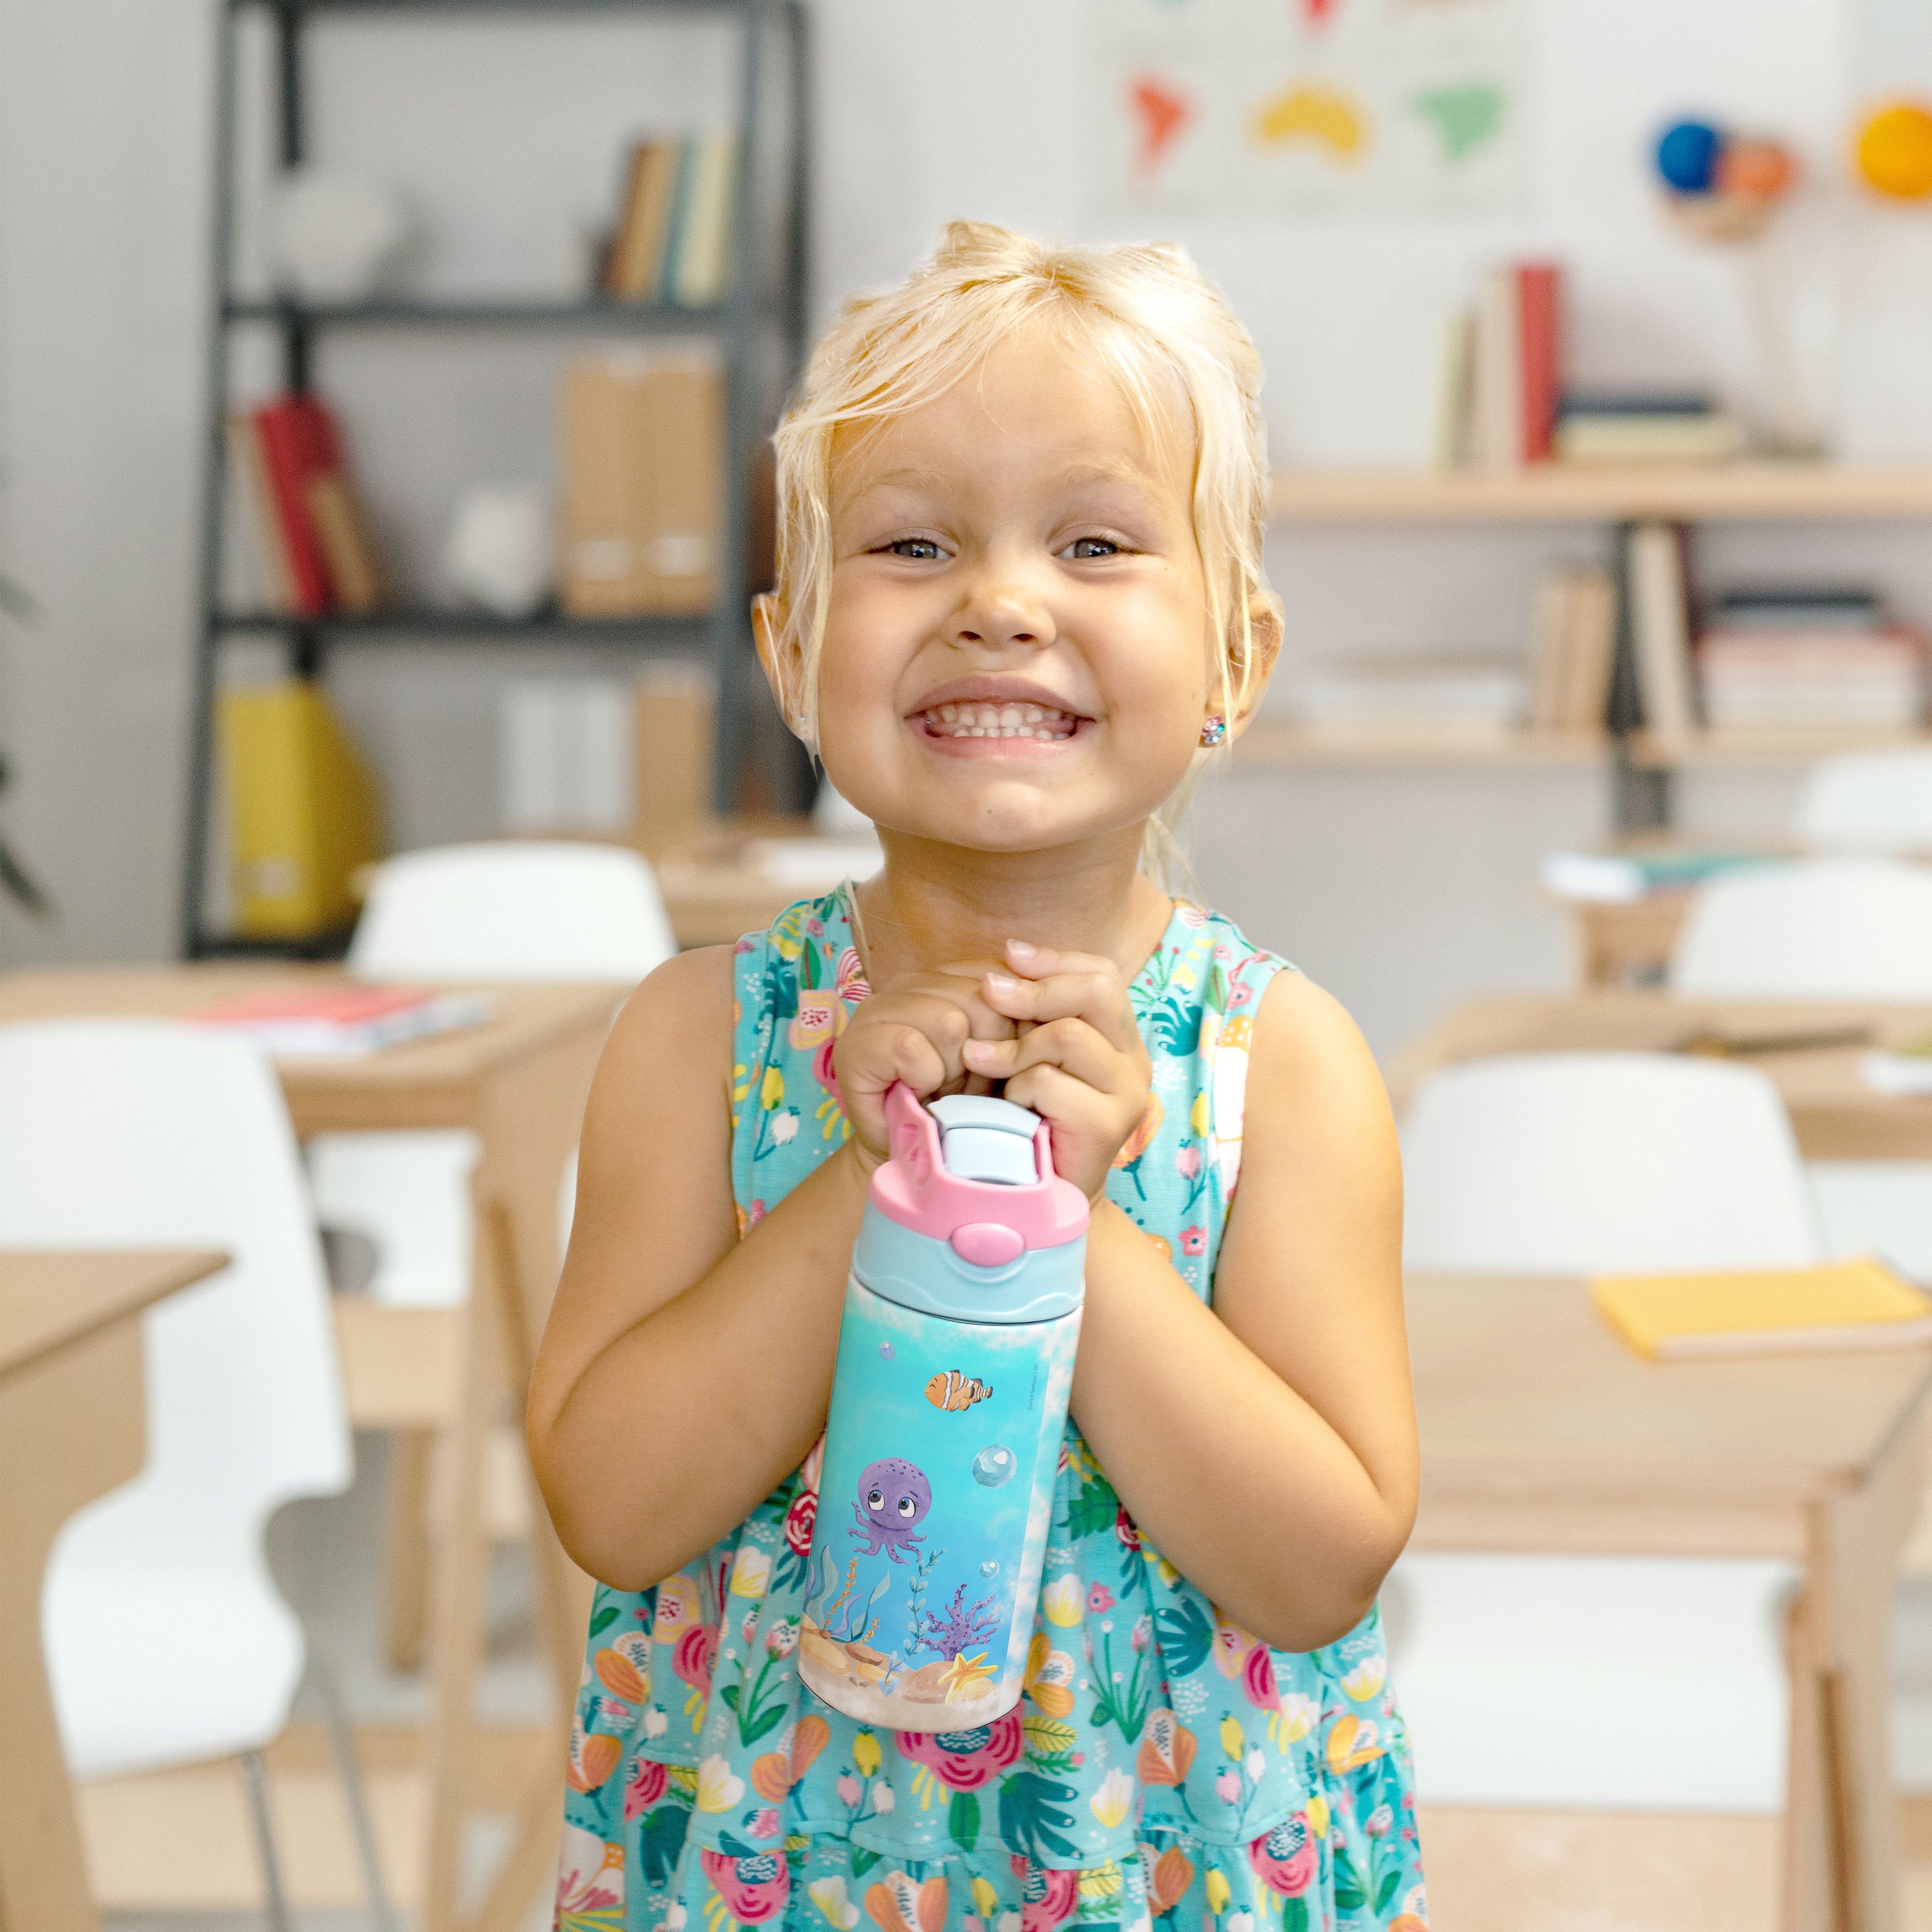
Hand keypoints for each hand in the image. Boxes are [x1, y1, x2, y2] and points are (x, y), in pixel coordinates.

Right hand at [831, 962, 1013, 1170]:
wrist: (915, 1156)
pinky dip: (924, 1079)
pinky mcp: (857, 1043)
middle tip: (971, 1085)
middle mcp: (912, 981)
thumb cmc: (965, 1104)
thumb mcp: (1004, 1057)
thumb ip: (1022, 1021)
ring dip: (956, 1071)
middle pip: (984, 1000)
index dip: (1017, 1028)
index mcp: (951, 976)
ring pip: (948, 1022)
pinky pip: (911, 1049)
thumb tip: (1050, 1007)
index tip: (1005, 1064)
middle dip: (989, 1055)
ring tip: (946, 1090)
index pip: (1004, 977)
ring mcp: (879, 1007)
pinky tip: (918, 1092)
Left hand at [960, 939, 1152, 1201]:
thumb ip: (1031, 1016)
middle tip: (988, 991)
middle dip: (1035, 987)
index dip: (1055, 959)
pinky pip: (1050, 1083)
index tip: (1009, 954)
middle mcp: (1134, 1060)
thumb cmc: (1029, 1119)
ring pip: (1068, 1036)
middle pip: (1096, 991)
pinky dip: (1017, 1090)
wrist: (1045, 1195)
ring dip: (1015, 1046)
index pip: (1101, 974)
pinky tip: (1010, 1108)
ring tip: (981, 1062)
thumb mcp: (1030, 1057)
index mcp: (1119, 1037)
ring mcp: (1128, 1093)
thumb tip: (1003, 964)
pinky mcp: (1109, 1125)